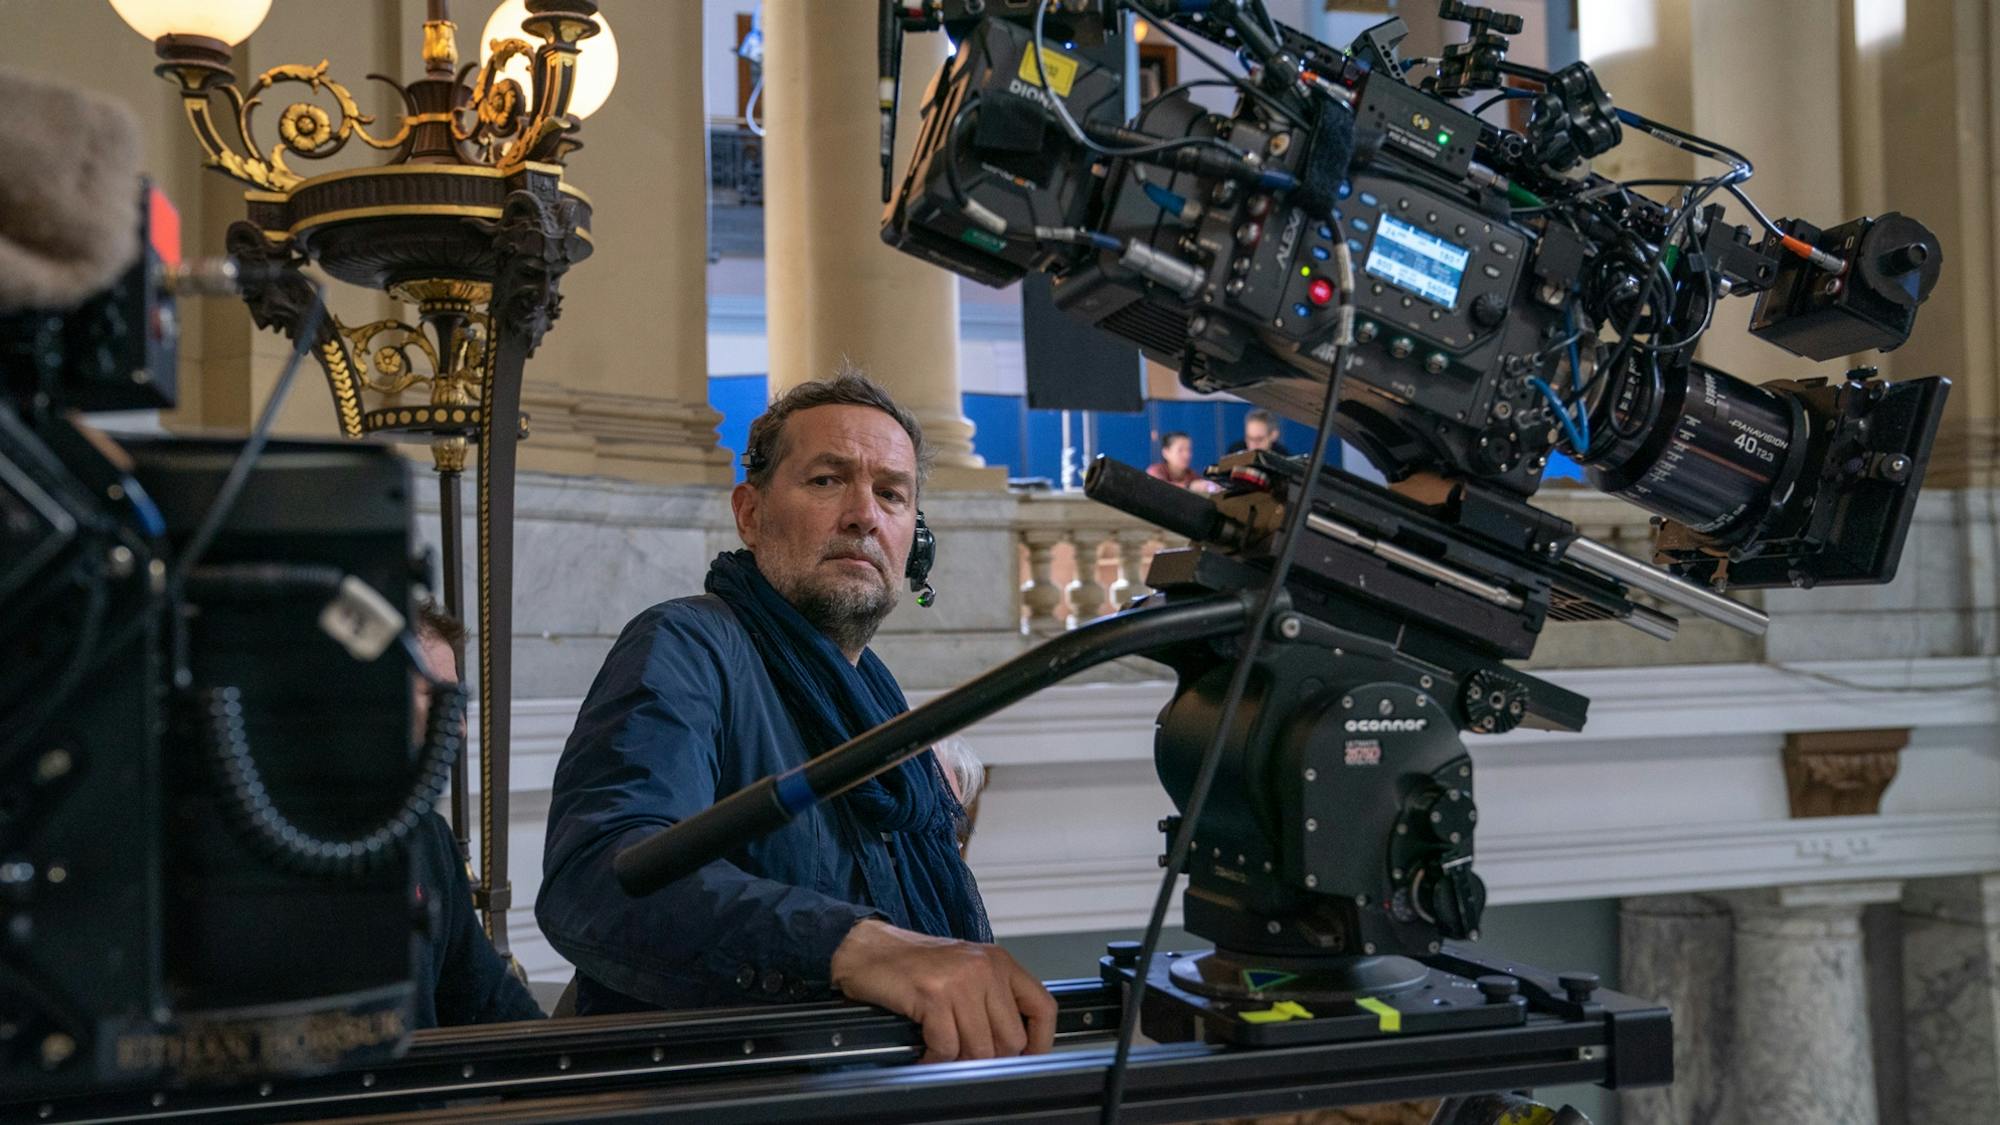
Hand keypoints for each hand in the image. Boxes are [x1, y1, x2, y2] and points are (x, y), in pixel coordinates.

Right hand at [829, 919, 1056, 1063]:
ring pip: (981, 1048)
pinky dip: (935, 1059)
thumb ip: (991, 1000)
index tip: (1029, 1058)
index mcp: (999, 962)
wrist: (868, 948)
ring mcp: (960, 982)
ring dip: (959, 1061)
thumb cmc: (913, 963)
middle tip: (967, 1058)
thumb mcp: (965, 970)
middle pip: (1011, 1039)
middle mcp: (985, 969)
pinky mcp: (933, 995)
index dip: (1040, 1041)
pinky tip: (925, 1052)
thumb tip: (1012, 1046)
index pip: (1043, 1007)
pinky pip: (948, 1047)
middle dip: (990, 1059)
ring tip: (943, 1054)